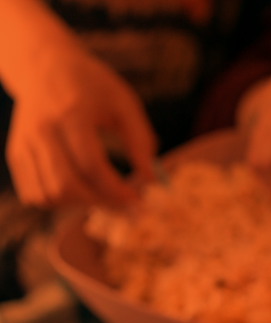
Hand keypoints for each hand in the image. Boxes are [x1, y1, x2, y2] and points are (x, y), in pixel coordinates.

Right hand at [5, 42, 156, 206]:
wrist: (45, 66)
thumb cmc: (92, 85)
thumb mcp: (124, 103)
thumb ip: (140, 140)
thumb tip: (152, 180)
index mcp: (70, 113)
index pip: (91, 165)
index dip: (115, 189)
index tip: (137, 199)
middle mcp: (41, 130)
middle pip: (66, 184)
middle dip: (100, 203)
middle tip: (124, 206)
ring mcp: (23, 143)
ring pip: (48, 194)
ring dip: (81, 205)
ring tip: (104, 197)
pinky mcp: (15, 153)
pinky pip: (34, 194)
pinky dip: (60, 202)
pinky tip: (81, 192)